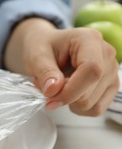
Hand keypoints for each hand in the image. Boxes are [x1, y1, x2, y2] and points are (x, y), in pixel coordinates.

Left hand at [4, 18, 119, 115]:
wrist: (46, 47)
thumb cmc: (42, 48)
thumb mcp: (36, 56)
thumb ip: (45, 72)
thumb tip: (54, 90)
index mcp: (90, 40)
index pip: (92, 70)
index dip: (70, 91)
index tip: (50, 99)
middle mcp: (107, 54)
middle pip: (90, 92)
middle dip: (64, 97)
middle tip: (48, 86)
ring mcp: (111, 71)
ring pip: (93, 104)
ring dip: (70, 102)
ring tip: (58, 87)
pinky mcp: (110, 86)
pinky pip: (96, 109)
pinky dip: (78, 108)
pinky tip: (69, 95)